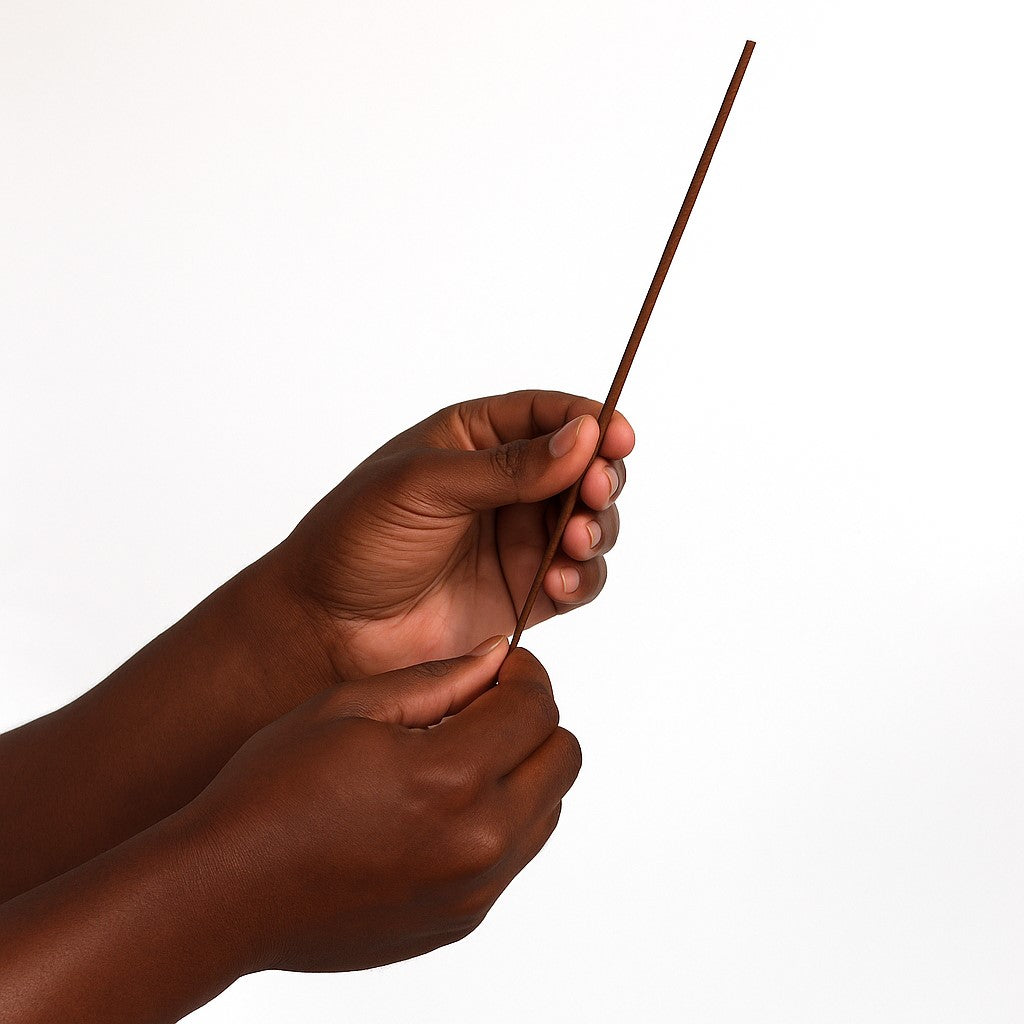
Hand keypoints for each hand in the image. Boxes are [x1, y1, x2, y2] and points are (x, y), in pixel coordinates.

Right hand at [185, 639, 580, 972]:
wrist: (225, 894)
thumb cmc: (273, 790)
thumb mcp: (350, 707)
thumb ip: (439, 679)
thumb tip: (496, 655)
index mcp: (451, 777)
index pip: (537, 707)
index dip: (525, 673)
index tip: (502, 666)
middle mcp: (478, 841)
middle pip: (563, 758)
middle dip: (533, 719)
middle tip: (485, 707)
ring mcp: (474, 890)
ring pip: (549, 809)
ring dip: (522, 771)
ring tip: (459, 757)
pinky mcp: (461, 920)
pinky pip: (515, 856)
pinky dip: (499, 820)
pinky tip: (440, 807)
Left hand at [280, 390, 633, 677]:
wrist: (326, 628)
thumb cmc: (356, 541)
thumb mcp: (425, 485)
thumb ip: (508, 467)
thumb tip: (583, 438)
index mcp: (473, 440)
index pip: (546, 414)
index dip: (590, 421)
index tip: (618, 435)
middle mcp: (504, 486)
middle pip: (583, 468)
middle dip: (601, 476)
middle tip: (597, 490)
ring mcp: (516, 541)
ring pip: (590, 523)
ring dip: (598, 527)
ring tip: (574, 539)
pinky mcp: (526, 593)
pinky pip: (577, 578)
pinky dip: (582, 576)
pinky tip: (559, 580)